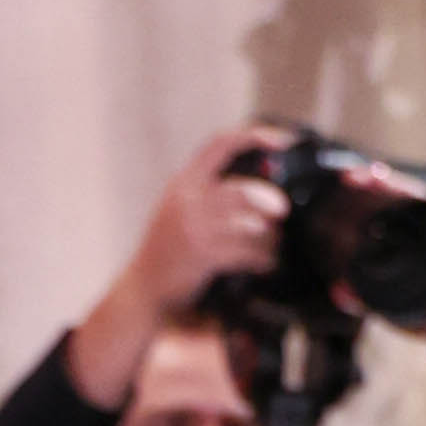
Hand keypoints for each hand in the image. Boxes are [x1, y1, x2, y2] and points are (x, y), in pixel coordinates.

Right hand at [118, 125, 289, 329]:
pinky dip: (261, 259)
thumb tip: (257, 185)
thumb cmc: (166, 251)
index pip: (220, 144)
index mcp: (184, 181)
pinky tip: (267, 263)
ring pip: (246, 223)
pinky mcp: (201, 255)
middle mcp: (187, 199)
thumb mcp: (179, 208)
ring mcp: (193, 228)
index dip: (254, 136)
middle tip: (284, 209)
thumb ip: (207, 191)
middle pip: (240, 189)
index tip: (283, 140)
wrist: (141, 289)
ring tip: (276, 243)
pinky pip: (243, 252)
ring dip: (269, 235)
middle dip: (268, 198)